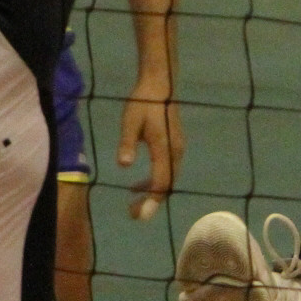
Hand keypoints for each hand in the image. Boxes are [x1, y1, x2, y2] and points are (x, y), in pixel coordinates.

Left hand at [117, 75, 182, 219]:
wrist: (160, 86)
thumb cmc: (143, 103)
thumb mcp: (130, 121)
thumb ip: (127, 143)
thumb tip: (123, 165)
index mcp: (165, 148)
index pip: (160, 182)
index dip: (150, 200)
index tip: (137, 214)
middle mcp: (175, 153)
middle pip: (167, 185)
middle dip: (151, 202)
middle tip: (133, 213)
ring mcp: (177, 150)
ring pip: (168, 180)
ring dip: (152, 193)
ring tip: (133, 202)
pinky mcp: (174, 147)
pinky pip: (167, 171)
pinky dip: (154, 181)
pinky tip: (137, 184)